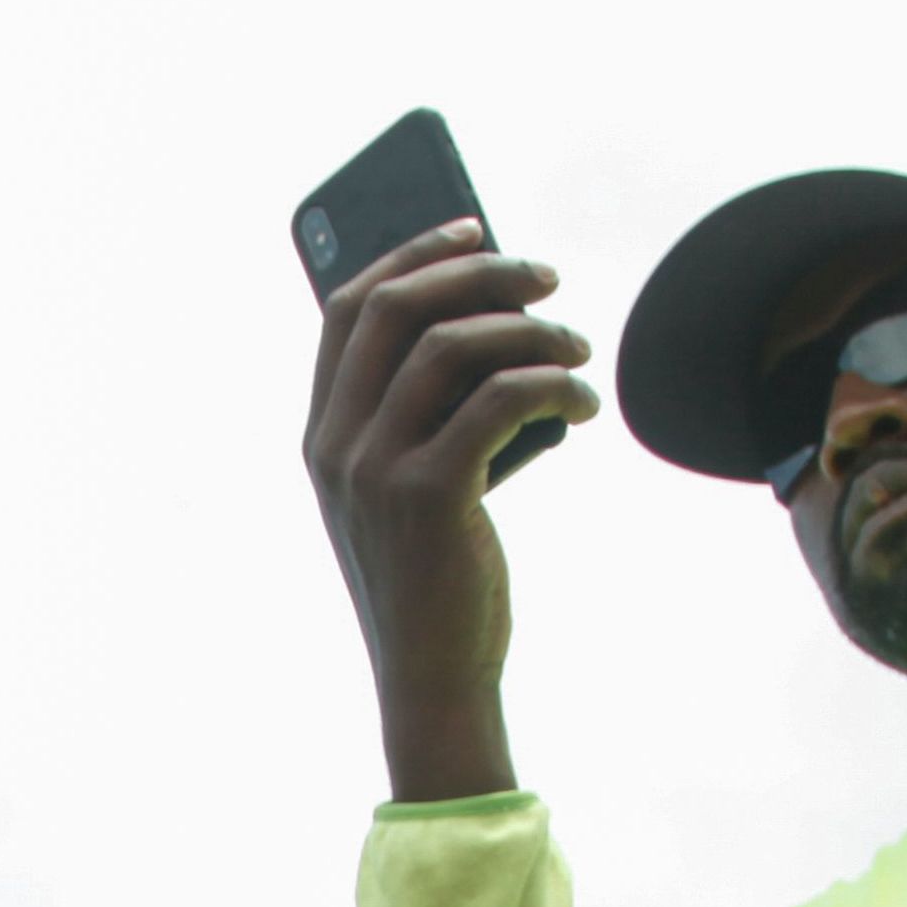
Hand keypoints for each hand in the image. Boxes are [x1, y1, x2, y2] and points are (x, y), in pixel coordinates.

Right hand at [301, 218, 597, 803]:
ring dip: (530, 330)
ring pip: (452, 346)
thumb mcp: (409, 489)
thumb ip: (423, 417)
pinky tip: (584, 403)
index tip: (478, 229)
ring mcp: (376, 469)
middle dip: (480, 273)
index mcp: (322, 435)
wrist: (432, 676)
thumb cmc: (435, 579)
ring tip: (578, 348)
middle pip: (397, 309)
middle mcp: (336, 445)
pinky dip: (553, 386)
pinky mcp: (430, 496)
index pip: (349, 309)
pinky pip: (500, 402)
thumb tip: (495, 327)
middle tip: (548, 277)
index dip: (413, 253)